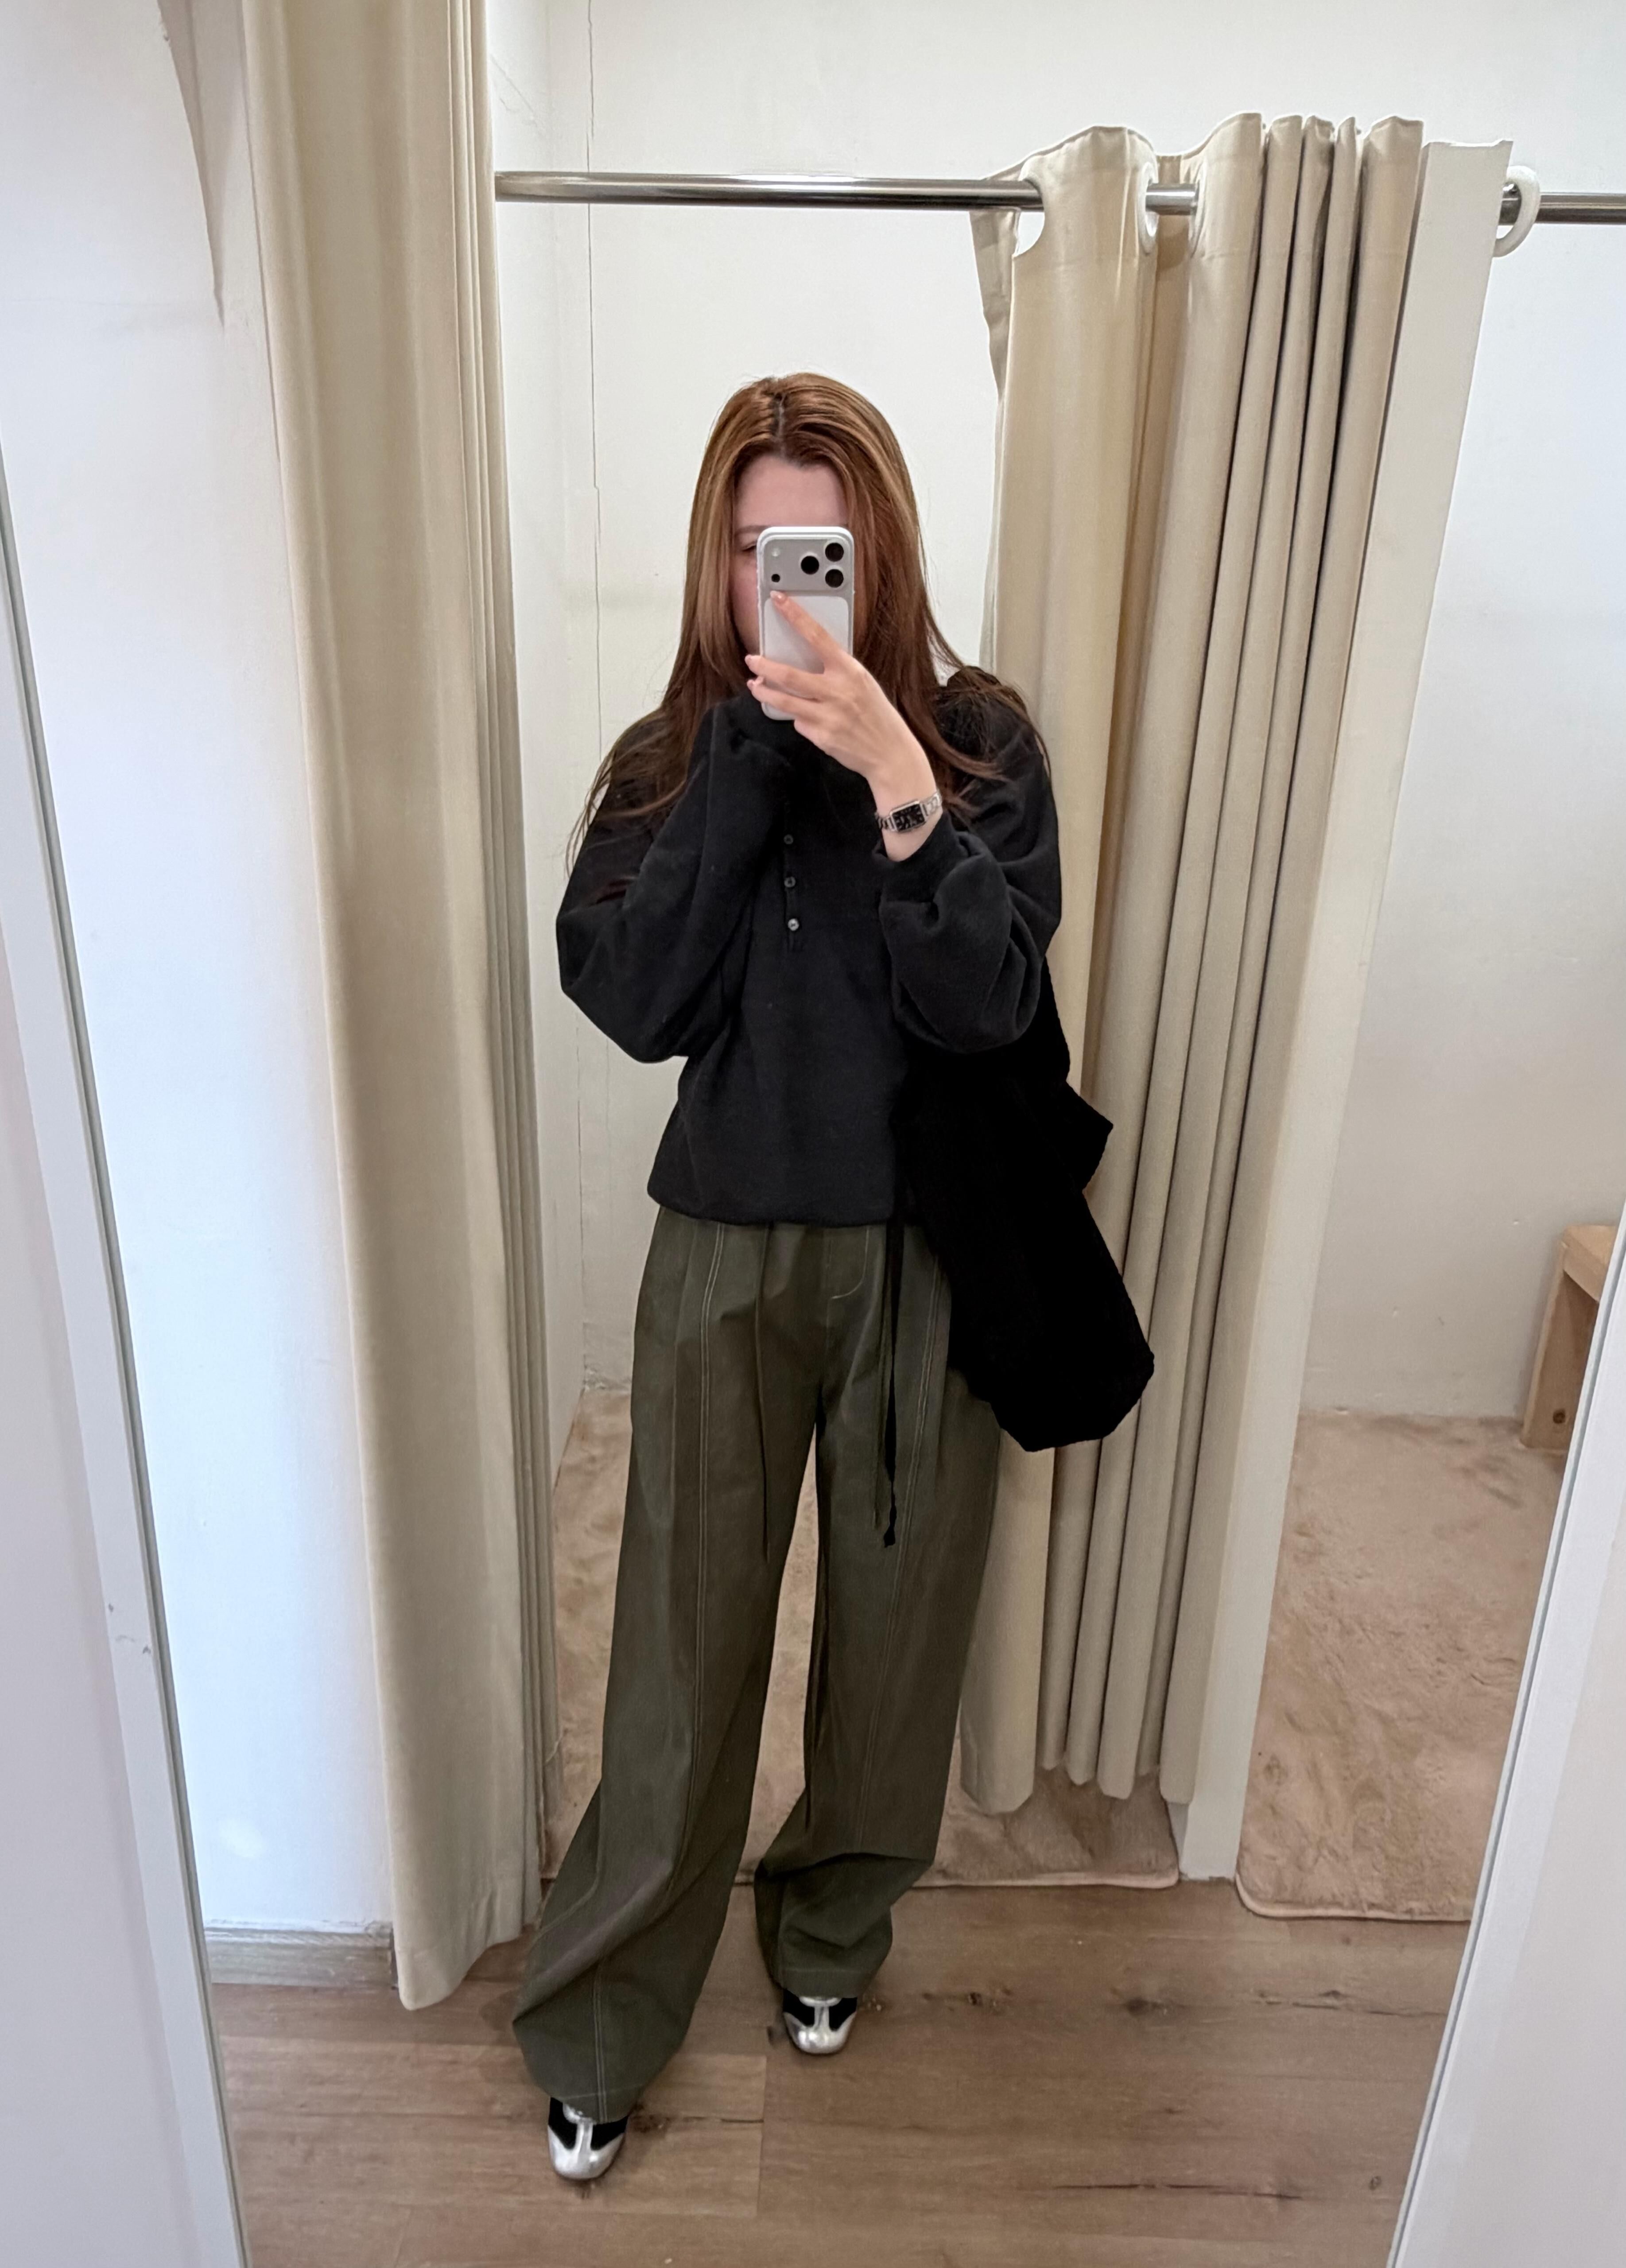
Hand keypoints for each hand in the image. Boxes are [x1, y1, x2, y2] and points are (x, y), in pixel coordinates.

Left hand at [745, 593, 941, 852]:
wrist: (890, 753)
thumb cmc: (877, 715)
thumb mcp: (863, 684)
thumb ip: (837, 673)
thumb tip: (806, 663)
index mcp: (850, 671)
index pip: (817, 636)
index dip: (796, 616)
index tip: (779, 600)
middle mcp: (838, 691)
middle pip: (789, 674)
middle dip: (764, 666)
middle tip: (752, 659)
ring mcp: (828, 715)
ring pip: (784, 701)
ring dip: (765, 693)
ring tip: (755, 686)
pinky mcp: (821, 737)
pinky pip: (799, 723)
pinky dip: (798, 719)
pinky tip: (805, 718)